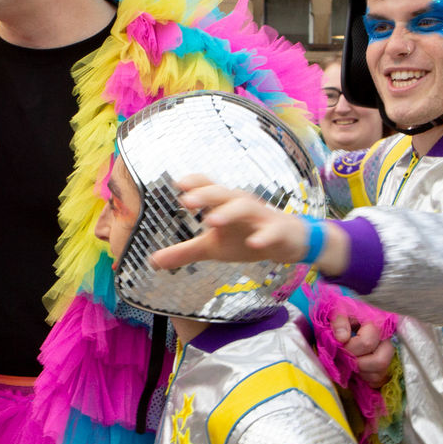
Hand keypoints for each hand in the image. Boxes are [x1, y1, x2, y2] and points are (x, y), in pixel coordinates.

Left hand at [150, 175, 350, 277]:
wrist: (289, 241)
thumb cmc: (245, 237)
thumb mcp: (213, 247)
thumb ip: (185, 252)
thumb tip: (153, 261)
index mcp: (224, 204)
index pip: (208, 185)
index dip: (195, 182)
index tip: (178, 183)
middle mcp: (241, 204)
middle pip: (222, 193)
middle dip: (205, 195)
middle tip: (186, 201)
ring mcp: (261, 216)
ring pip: (245, 207)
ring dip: (228, 212)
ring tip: (211, 221)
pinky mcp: (279, 231)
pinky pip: (272, 231)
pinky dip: (263, 236)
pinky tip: (254, 244)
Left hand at [331, 312, 394, 387]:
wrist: (350, 317)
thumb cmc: (345, 313)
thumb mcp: (339, 310)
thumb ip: (339, 321)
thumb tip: (342, 338)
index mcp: (377, 323)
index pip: (366, 343)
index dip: (349, 349)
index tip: (339, 345)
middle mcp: (387, 340)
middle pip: (380, 361)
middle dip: (357, 363)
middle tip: (344, 358)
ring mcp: (388, 353)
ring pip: (381, 372)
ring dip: (361, 372)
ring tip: (349, 362)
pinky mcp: (386, 365)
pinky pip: (379, 379)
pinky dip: (365, 378)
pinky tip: (356, 369)